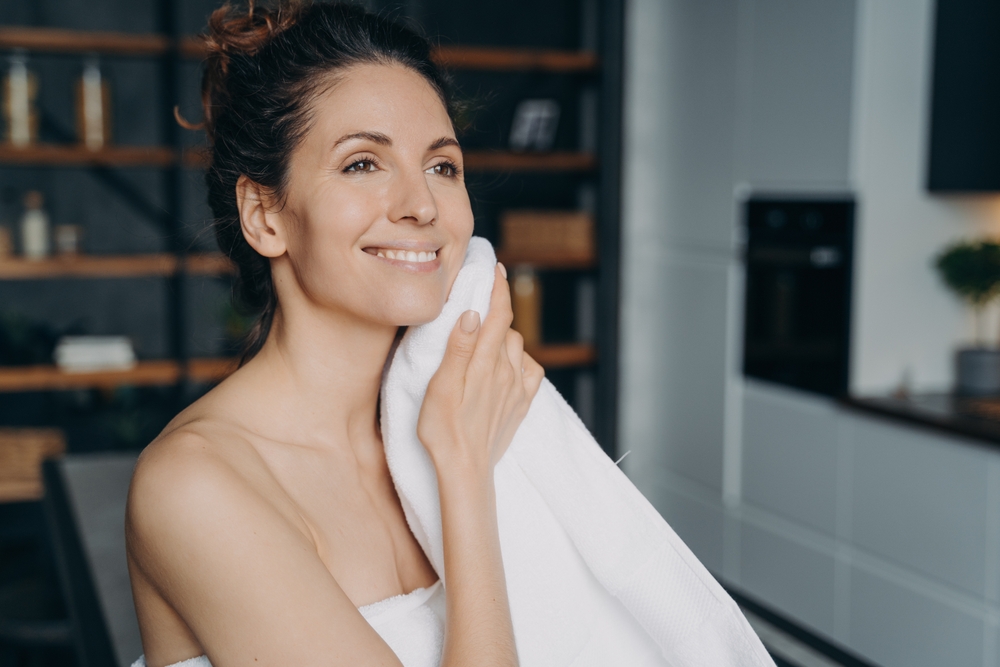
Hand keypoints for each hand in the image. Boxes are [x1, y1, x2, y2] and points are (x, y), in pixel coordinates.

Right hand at [417, 264, 544, 478]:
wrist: (465, 471)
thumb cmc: (443, 430)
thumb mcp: (440, 386)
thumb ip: (458, 348)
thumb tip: (473, 313)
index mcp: (486, 362)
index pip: (499, 315)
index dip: (498, 287)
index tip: (496, 266)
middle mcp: (507, 372)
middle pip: (508, 329)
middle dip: (497, 312)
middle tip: (477, 305)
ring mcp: (517, 389)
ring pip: (519, 348)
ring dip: (505, 337)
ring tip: (485, 340)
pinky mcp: (520, 405)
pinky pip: (530, 372)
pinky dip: (521, 361)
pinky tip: (506, 367)